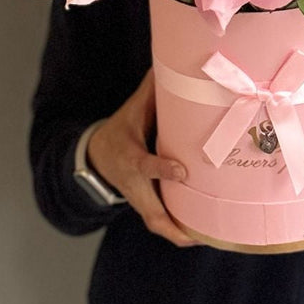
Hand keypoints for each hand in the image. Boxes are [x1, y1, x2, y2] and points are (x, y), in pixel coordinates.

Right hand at [87, 69, 196, 247]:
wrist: (96, 156)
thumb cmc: (120, 129)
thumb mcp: (131, 110)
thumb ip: (151, 92)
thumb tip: (171, 65)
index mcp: (131, 158)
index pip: (147, 166)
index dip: (164, 170)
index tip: (184, 172)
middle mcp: (134, 184)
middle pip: (151, 210)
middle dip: (173, 222)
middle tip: (200, 230)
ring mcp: (138, 199)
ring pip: (157, 223)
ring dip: (179, 233)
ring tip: (207, 237)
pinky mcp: (144, 206)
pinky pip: (161, 224)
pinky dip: (178, 232)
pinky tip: (202, 234)